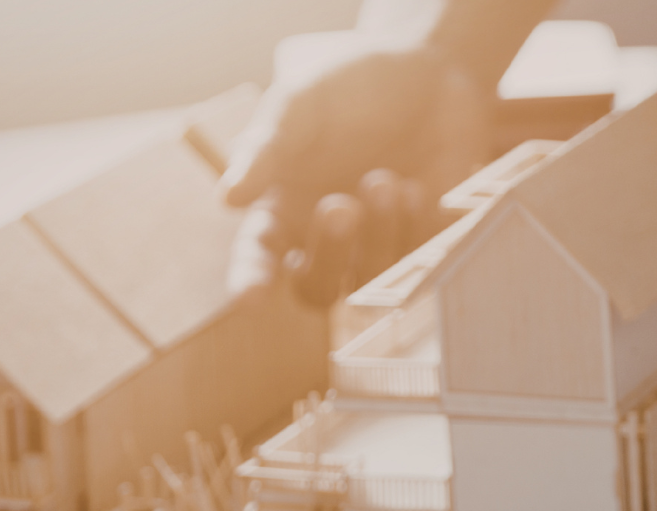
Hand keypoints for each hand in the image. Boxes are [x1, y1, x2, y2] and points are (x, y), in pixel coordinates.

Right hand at [221, 30, 491, 306]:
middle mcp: (326, 240)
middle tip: (340, 206)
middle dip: (329, 254)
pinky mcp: (427, 242)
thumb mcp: (300, 104)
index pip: (258, 260)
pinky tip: (419, 187)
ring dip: (378, 236)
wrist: (426, 67)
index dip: (251, 281)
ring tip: (387, 180)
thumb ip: (266, 150)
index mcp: (282, 211)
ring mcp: (379, 245)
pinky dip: (418, 228)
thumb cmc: (348, 85)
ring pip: (371, 280)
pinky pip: (423, 261)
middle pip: (316, 288)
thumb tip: (228, 199)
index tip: (250, 296)